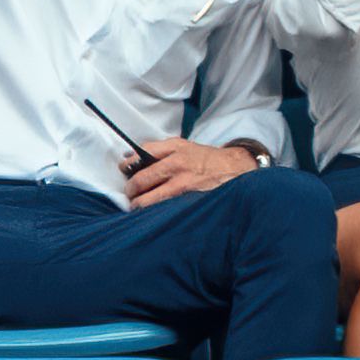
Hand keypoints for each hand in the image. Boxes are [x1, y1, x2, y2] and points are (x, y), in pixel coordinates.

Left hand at [117, 136, 252, 208]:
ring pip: (148, 200)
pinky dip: (156, 212)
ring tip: (139, 206)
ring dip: (140, 205)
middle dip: (131, 190)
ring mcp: (183, 184)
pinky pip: (163, 209)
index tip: (124, 172)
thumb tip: (131, 160)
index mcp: (175, 148)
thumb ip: (160, 150)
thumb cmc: (206, 159)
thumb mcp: (184, 146)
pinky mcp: (189, 200)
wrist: (235, 168)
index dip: (127, 166)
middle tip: (130, 194)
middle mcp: (177, 165)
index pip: (141, 154)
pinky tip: (154, 213)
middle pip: (140, 180)